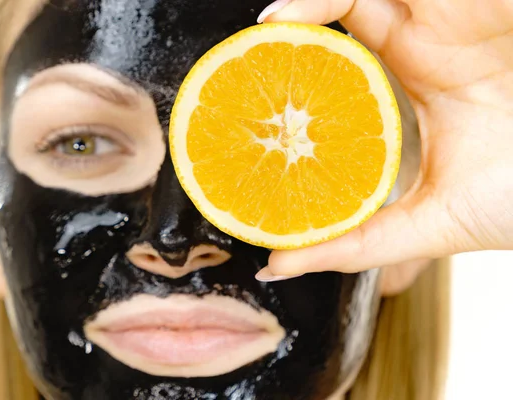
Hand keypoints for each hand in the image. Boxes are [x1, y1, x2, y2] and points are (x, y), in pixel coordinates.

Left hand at [255, 0, 512, 280]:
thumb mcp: (428, 223)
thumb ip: (356, 242)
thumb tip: (279, 264)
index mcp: (408, 92)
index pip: (333, 69)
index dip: (288, 74)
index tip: (243, 98)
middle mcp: (421, 49)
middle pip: (336, 21)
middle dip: (287, 34)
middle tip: (242, 58)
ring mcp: (442, 19)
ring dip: (306, 7)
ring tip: (264, 28)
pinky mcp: (464, 0)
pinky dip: (329, 1)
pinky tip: (289, 17)